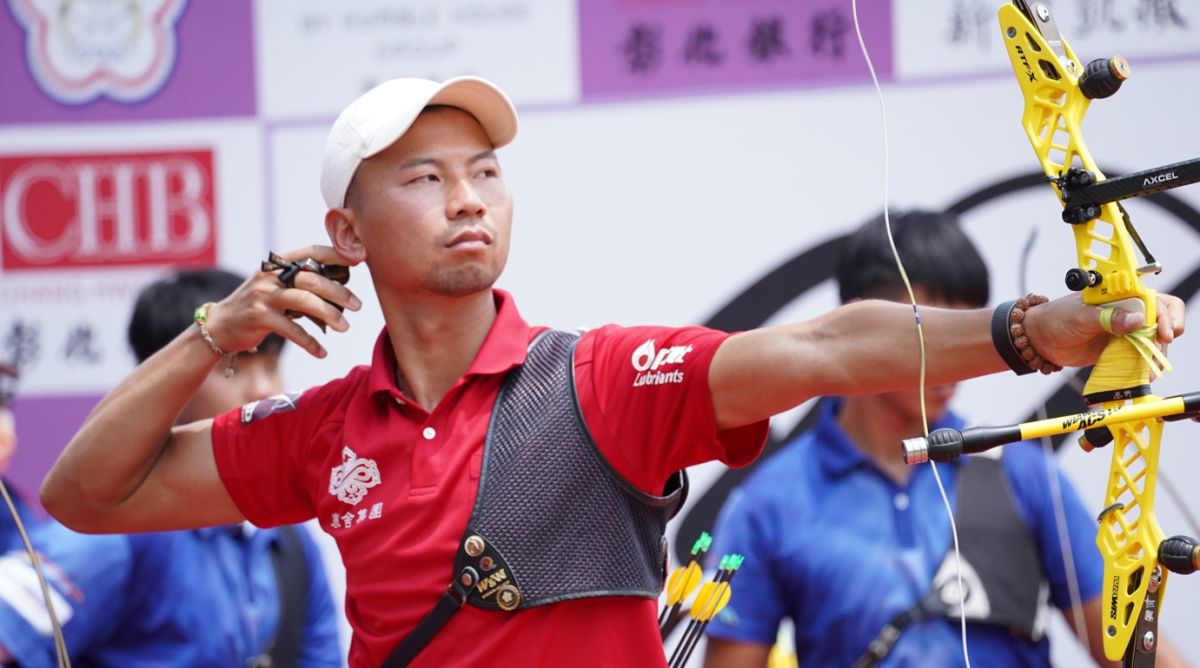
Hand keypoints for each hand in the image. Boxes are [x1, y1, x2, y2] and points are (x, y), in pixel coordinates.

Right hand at [203, 245, 362, 358]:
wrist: (219, 325)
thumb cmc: (258, 307)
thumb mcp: (277, 288)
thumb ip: (302, 284)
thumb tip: (341, 289)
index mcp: (278, 265)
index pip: (311, 252)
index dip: (336, 254)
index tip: (359, 260)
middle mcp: (270, 276)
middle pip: (312, 278)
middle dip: (338, 292)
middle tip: (357, 305)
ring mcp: (263, 296)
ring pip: (304, 301)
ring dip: (329, 315)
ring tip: (345, 327)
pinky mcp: (259, 318)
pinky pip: (291, 330)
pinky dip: (309, 342)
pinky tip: (321, 352)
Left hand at [1024, 292, 1185, 367]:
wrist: (1040, 339)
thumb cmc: (1056, 318)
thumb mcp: (1080, 316)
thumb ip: (1107, 317)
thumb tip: (1136, 319)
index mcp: (1119, 296)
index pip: (1154, 300)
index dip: (1165, 314)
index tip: (1163, 332)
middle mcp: (1127, 311)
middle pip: (1161, 319)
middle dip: (1166, 333)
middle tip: (1159, 347)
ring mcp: (1125, 330)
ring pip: (1153, 339)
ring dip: (1155, 352)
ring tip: (1147, 367)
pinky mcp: (1119, 347)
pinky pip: (1139, 354)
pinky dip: (1144, 364)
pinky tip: (1142, 373)